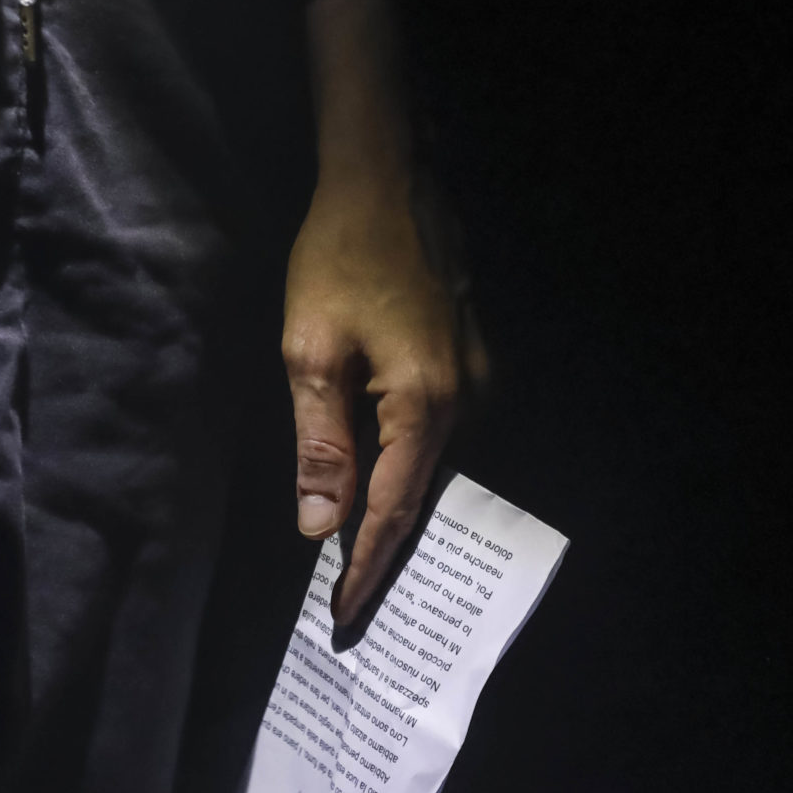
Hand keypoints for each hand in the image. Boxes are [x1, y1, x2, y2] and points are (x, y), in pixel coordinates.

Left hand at [283, 171, 464, 633]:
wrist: (389, 178)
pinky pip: (441, 430)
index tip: (343, 615)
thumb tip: (319, 524)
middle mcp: (470, 398)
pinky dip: (408, 462)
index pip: (394, 507)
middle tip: (347, 602)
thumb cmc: (340, 255)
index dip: (366, 564)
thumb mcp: (311, 350)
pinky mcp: (475, 359)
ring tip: (355, 554)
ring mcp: (481, 378)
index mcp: (428, 401)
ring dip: (395, 504)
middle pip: (422, 493)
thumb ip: (320, 442)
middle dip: (383, 547)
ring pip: (433, 463)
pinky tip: (377, 480)